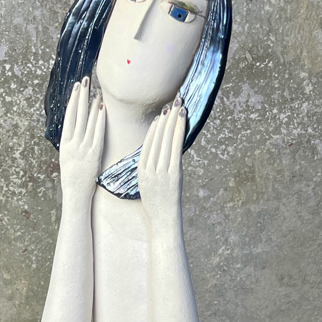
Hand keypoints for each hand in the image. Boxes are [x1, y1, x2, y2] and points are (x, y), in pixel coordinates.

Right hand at [59, 76, 104, 207]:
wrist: (76, 194)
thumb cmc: (73, 177)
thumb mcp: (68, 158)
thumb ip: (72, 143)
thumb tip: (76, 128)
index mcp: (64, 144)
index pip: (69, 117)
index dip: (73, 101)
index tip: (75, 88)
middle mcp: (72, 144)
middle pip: (77, 115)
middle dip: (81, 96)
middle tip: (85, 80)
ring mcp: (83, 148)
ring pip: (87, 122)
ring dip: (91, 105)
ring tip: (95, 90)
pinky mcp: (94, 154)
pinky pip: (98, 133)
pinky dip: (99, 120)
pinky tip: (102, 109)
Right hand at [138, 96, 185, 229]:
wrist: (163, 219)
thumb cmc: (157, 203)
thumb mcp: (147, 184)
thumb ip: (150, 168)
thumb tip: (158, 153)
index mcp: (141, 171)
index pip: (148, 144)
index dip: (154, 128)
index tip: (160, 116)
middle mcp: (149, 168)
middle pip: (157, 138)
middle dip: (165, 119)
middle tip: (172, 102)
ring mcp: (161, 171)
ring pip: (166, 140)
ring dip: (172, 121)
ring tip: (178, 106)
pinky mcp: (173, 174)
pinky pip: (175, 148)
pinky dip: (176, 132)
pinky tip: (180, 121)